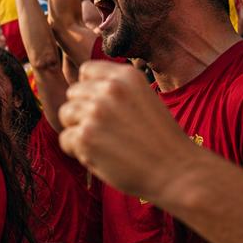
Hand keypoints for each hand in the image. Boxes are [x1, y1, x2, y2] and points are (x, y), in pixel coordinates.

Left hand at [57, 60, 199, 200]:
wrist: (177, 171)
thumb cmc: (160, 140)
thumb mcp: (143, 99)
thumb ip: (114, 91)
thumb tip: (78, 90)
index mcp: (126, 75)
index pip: (86, 70)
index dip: (88, 90)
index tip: (101, 109)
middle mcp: (110, 89)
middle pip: (73, 93)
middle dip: (82, 112)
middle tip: (105, 132)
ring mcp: (96, 112)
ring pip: (65, 114)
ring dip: (78, 130)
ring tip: (102, 144)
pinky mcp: (86, 136)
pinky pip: (65, 140)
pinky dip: (77, 151)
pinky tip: (99, 157)